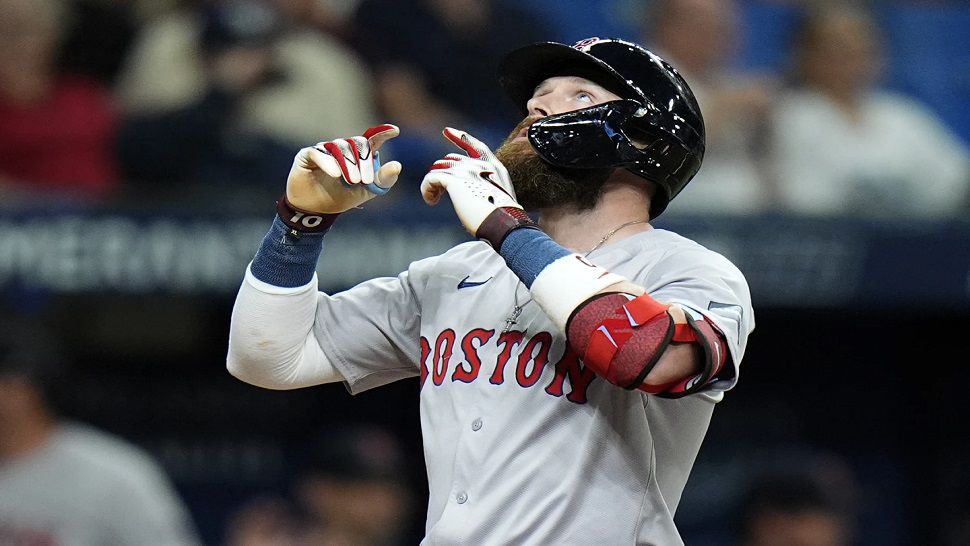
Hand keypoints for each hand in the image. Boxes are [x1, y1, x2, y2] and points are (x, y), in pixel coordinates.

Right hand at [286, 124, 401, 213]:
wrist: (316, 211)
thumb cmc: (342, 197)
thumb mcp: (367, 191)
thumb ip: (383, 179)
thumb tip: (397, 165)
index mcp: (358, 154)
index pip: (372, 138)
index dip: (383, 132)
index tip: (396, 131)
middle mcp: (342, 148)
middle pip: (357, 143)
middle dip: (364, 160)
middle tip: (365, 181)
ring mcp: (324, 149)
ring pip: (339, 146)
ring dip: (348, 164)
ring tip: (353, 181)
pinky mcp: (307, 155)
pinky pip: (319, 152)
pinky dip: (328, 162)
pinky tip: (335, 174)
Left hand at [421, 127, 523, 237]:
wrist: (503, 224)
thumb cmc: (502, 220)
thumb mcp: (500, 199)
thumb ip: (487, 191)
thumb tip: (470, 200)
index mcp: (494, 167)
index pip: (476, 145)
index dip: (460, 137)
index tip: (446, 131)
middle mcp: (480, 164)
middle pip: (451, 159)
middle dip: (442, 173)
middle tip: (438, 193)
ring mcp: (467, 169)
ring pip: (438, 167)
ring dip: (433, 183)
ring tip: (434, 198)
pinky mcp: (454, 179)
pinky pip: (431, 178)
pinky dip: (427, 189)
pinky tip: (431, 201)